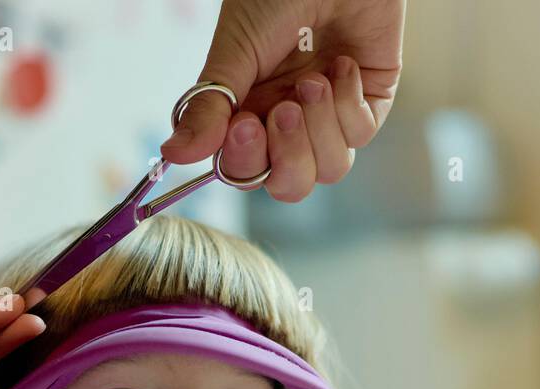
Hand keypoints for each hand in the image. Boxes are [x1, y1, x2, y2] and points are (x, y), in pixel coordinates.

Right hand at [161, 0, 404, 201]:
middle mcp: (287, 123)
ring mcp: (328, 116)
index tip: (244, 125)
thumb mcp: (235, 53)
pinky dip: (349, 101)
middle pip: (289, 184)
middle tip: (285, 110)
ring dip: (320, 126)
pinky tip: (342, 65)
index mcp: (248, 114)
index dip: (245, 161)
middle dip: (289, 158)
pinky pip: (360, 133)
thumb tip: (172, 154)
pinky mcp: (367, 102)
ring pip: (329, 170)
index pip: (243, 171)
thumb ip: (208, 108)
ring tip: (314, 79)